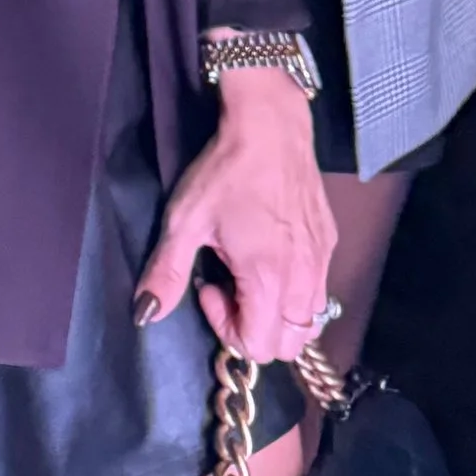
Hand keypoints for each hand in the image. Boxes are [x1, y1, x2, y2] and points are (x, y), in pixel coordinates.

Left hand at [134, 69, 335, 362]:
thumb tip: (146, 312)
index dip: (226, 327)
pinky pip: (320, 293)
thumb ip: (166, 273)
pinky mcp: (329, 245)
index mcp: (268, 280)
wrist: (270, 129)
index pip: (258, 347)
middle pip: (286, 345)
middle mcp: (304, 280)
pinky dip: (295, 294)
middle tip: (228, 285)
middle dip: (253, 328)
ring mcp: (321, 263)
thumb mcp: (184, 221)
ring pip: (307, 323)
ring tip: (250, 277)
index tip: (209, 288)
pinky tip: (270, 257)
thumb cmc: (226, 173)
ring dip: (277, 316)